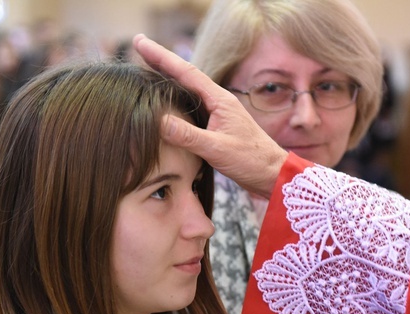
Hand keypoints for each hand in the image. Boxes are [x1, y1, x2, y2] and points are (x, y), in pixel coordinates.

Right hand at [132, 34, 286, 198]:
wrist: (271, 174)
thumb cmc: (250, 161)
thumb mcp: (217, 149)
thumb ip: (188, 136)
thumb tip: (159, 120)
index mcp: (219, 100)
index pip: (185, 72)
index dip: (161, 57)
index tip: (140, 43)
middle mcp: (217, 101)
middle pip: (184, 75)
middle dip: (160, 60)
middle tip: (138, 47)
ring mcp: (216, 112)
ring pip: (187, 89)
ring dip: (166, 77)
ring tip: (146, 66)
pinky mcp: (214, 125)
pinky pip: (190, 105)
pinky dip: (174, 98)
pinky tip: (165, 101)